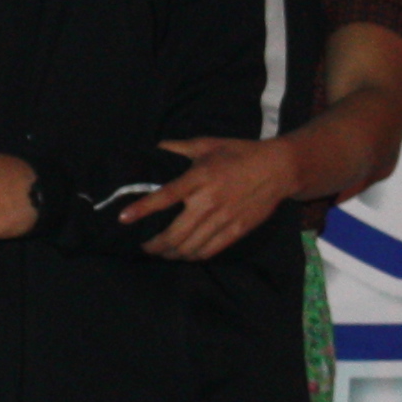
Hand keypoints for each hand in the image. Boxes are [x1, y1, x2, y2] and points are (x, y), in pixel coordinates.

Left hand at [127, 133, 295, 260]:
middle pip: (174, 234)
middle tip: (144, 245)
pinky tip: (184, 254)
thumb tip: (155, 148)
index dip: (142, 209)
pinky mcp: (236, 230)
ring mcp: (223, 219)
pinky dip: (192, 256)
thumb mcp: (207, 144)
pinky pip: (208, 251)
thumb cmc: (238, 153)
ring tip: (161, 252)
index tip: (123, 218)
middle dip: (154, 244)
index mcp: (199, 178)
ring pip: (189, 247)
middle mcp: (209, 202)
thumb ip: (178, 148)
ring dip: (170, 254)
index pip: (164, 197)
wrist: (277, 168)